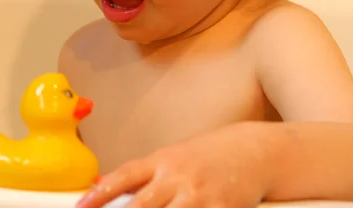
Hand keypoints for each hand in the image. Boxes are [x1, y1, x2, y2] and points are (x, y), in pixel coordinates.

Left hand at [76, 123, 269, 207]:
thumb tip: (107, 186)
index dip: (99, 194)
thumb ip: (146, 174)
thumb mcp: (174, 156)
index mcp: (162, 160)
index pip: (123, 177)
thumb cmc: (209, 154)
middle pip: (140, 206)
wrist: (253, 151)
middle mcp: (177, 177)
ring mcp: (199, 196)